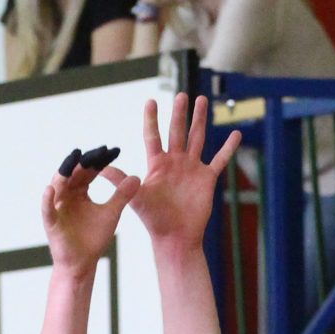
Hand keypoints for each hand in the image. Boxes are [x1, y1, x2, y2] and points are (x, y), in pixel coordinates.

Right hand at [40, 150, 139, 271]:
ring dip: (64, 173)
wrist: (83, 263)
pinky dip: (47, 200)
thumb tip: (137, 177)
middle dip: (84, 162)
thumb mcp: (111, 213)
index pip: (88, 172)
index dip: (99, 161)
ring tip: (74, 160)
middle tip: (97, 152)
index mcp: (80, 192)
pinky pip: (47, 210)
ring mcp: (57, 208)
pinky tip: (50, 189)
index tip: (112, 150)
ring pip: (58, 186)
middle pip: (74, 174)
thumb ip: (121, 195)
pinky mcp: (51, 223)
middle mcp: (66, 196)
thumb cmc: (93, 239)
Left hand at [129, 93, 241, 246]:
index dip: (151, 119)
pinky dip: (228, 148)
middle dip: (179, 113)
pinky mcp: (206, 179)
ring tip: (202, 100)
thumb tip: (98, 167)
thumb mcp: (135, 197)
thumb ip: (120, 179)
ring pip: (197, 138)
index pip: (153, 135)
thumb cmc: (154, 220)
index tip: (150, 101)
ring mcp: (191, 169)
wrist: (175, 238)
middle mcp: (175, 162)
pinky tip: (236, 133)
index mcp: (157, 164)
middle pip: (177, 131)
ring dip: (200, 120)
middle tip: (182, 95)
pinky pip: (220, 160)